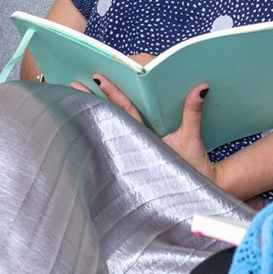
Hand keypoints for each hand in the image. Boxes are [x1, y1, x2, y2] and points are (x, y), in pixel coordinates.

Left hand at [71, 74, 216, 184]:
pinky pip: (117, 134)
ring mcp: (132, 150)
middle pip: (110, 117)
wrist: (192, 195)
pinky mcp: (134, 154)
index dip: (112, 94)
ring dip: (93, 110)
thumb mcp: (192, 140)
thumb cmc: (191, 169)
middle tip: (73, 83)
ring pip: (110, 126)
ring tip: (76, 94)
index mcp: (144, 139)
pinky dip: (103, 123)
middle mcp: (133, 143)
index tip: (97, 78)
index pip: (125, 112)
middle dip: (91, 100)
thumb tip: (200, 88)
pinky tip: (90, 115)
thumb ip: (192, 113)